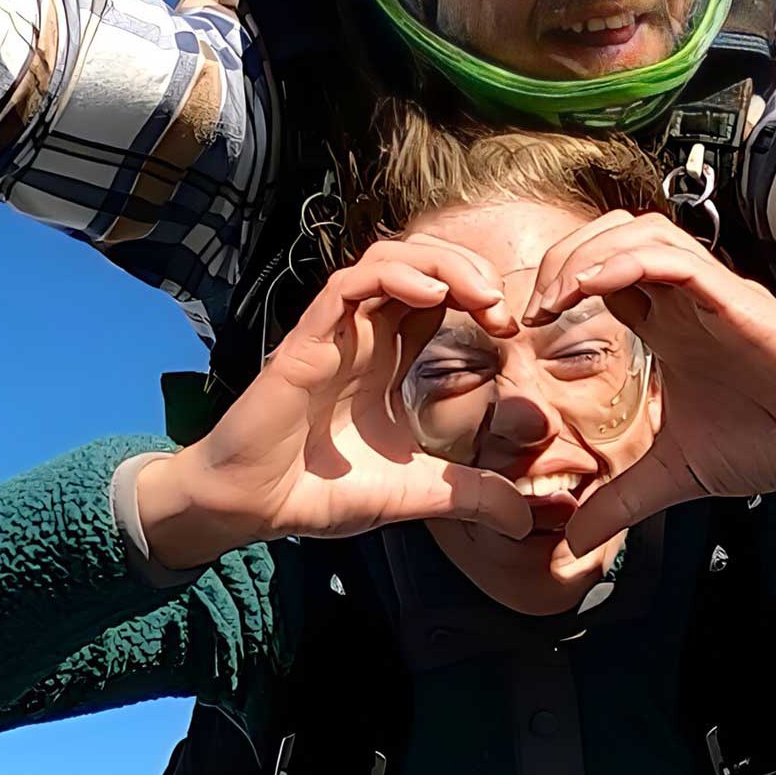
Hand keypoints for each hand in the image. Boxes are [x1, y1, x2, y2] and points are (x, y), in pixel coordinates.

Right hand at [140, 238, 534, 567]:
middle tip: (501, 309)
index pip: (438, 293)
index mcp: (386, 356)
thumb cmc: (320, 490)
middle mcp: (362, 334)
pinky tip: (431, 297)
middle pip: (417, 261)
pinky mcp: (306, 343)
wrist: (252, 508)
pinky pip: (346, 285)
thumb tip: (523, 517)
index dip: (479, 295)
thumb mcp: (414, 492)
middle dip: (468, 267)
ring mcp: (333, 333)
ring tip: (478, 295)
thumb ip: (468, 495)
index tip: (510, 329)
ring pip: (385, 258)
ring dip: (439, 263)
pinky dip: (392, 277)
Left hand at [521, 213, 775, 551]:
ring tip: (554, 298)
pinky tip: (592, 286)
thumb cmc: (775, 439)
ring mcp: (709, 293)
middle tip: (530, 309)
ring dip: (586, 253)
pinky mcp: (735, 298)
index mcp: (668, 325)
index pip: (599, 275)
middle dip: (560, 259)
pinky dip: (626, 261)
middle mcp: (683, 299)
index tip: (521, 329)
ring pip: (638, 232)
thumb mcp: (677, 476)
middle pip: (609, 237)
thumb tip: (572, 543)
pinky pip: (674, 257)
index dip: (556, 286)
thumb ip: (622, 501)